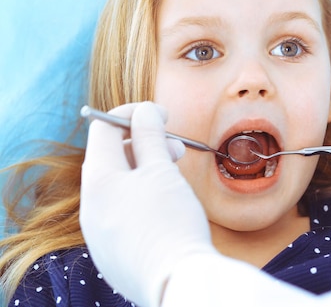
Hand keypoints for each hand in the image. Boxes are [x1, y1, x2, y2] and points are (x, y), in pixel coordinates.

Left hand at [79, 102, 213, 306]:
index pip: (104, 130)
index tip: (161, 113)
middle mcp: (90, 205)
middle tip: (175, 146)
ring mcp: (99, 231)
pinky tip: (167, 203)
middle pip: (112, 158)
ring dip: (145, 170)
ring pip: (118, 186)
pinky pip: (122, 211)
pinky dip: (142, 196)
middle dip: (144, 143)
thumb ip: (150, 137)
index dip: (132, 113)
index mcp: (97, 181)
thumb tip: (144, 111)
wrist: (179, 282)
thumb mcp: (162, 171)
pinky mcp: (113, 250)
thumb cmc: (172, 223)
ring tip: (175, 174)